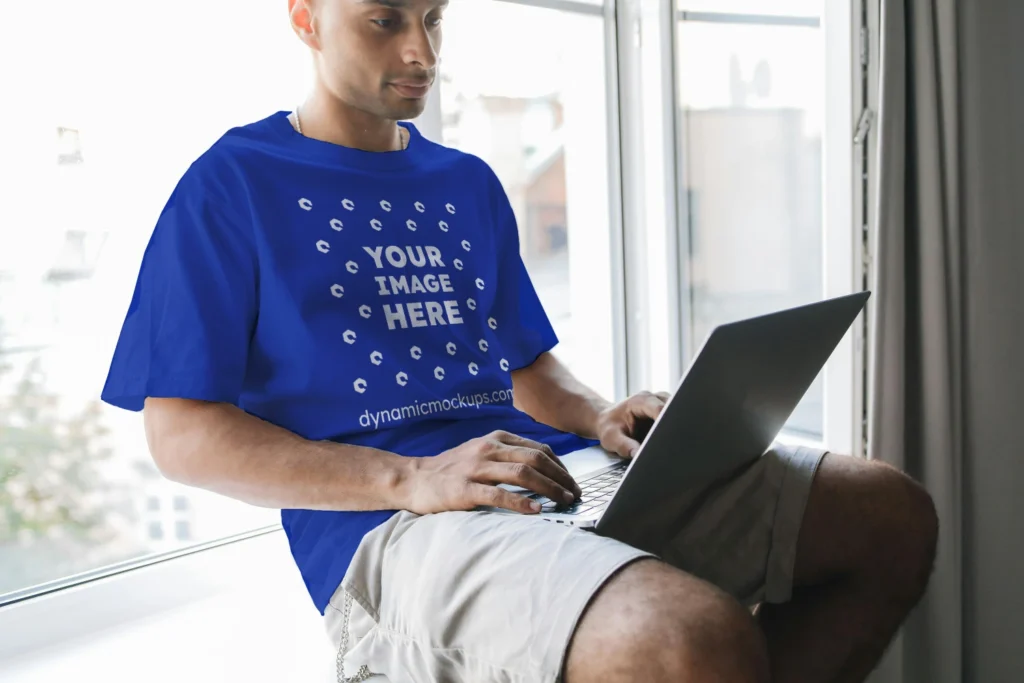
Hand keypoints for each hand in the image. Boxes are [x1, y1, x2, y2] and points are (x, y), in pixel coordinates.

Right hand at [403, 430, 582, 514]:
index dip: (561, 466)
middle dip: (561, 477)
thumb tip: (543, 472)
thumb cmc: (451, 470)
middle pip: (536, 459)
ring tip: (564, 501)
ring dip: (549, 488)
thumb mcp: (481, 454)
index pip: (539, 449)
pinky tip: (536, 510)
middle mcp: (489, 449)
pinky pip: (499, 494)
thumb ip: (508, 458)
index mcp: (496, 439)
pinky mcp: (465, 488)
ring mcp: (476, 468)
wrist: (413, 478)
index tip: (572, 482)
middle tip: (575, 494)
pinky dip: (520, 502)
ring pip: (523, 473)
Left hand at [594, 390, 670, 458]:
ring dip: (675, 429)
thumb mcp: (611, 438)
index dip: (667, 423)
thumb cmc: (609, 427)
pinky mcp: (668, 412)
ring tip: (670, 445)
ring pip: (678, 415)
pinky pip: (677, 420)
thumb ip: (625, 446)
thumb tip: (639, 455)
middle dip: (674, 427)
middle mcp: (655, 398)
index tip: (669, 438)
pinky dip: (674, 431)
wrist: (608, 420)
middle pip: (674, 410)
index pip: (661, 409)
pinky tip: (669, 442)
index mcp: (641, 400)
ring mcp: (664, 403)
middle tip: (671, 446)